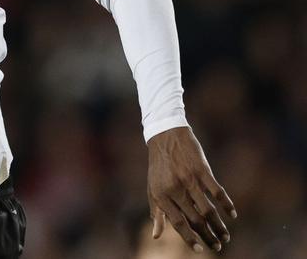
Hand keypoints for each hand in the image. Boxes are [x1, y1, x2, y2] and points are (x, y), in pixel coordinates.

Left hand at [148, 126, 236, 252]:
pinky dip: (226, 205)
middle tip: (217, 247)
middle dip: (208, 236)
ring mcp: (189, 180)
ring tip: (225, 237)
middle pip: (195, 219)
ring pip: (208, 210)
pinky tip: (232, 215)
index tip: (200, 250)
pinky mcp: (202, 170)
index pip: (177, 223)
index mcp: (161, 195)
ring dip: (219, 226)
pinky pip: (217, 192)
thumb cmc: (159, 166)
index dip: (189, 238)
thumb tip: (156, 236)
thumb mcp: (152, 188)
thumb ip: (157, 213)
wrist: (165, 136)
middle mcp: (175, 189)